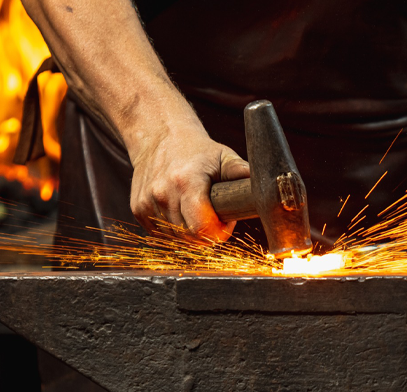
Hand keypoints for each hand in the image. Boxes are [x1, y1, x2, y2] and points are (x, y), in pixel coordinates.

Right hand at [129, 122, 249, 241]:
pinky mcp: (138, 210)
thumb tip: (268, 188)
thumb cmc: (196, 150)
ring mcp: (147, 203)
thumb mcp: (224, 156)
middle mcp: (163, 194)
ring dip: (189, 233)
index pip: (202, 229)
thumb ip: (243, 174)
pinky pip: (161, 234)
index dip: (218, 233)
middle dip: (206, 234)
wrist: (158, 137)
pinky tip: (180, 211)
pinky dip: (174, 230)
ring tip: (196, 210)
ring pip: (176, 239)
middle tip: (213, 216)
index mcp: (187, 182)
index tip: (224, 225)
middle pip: (190, 238)